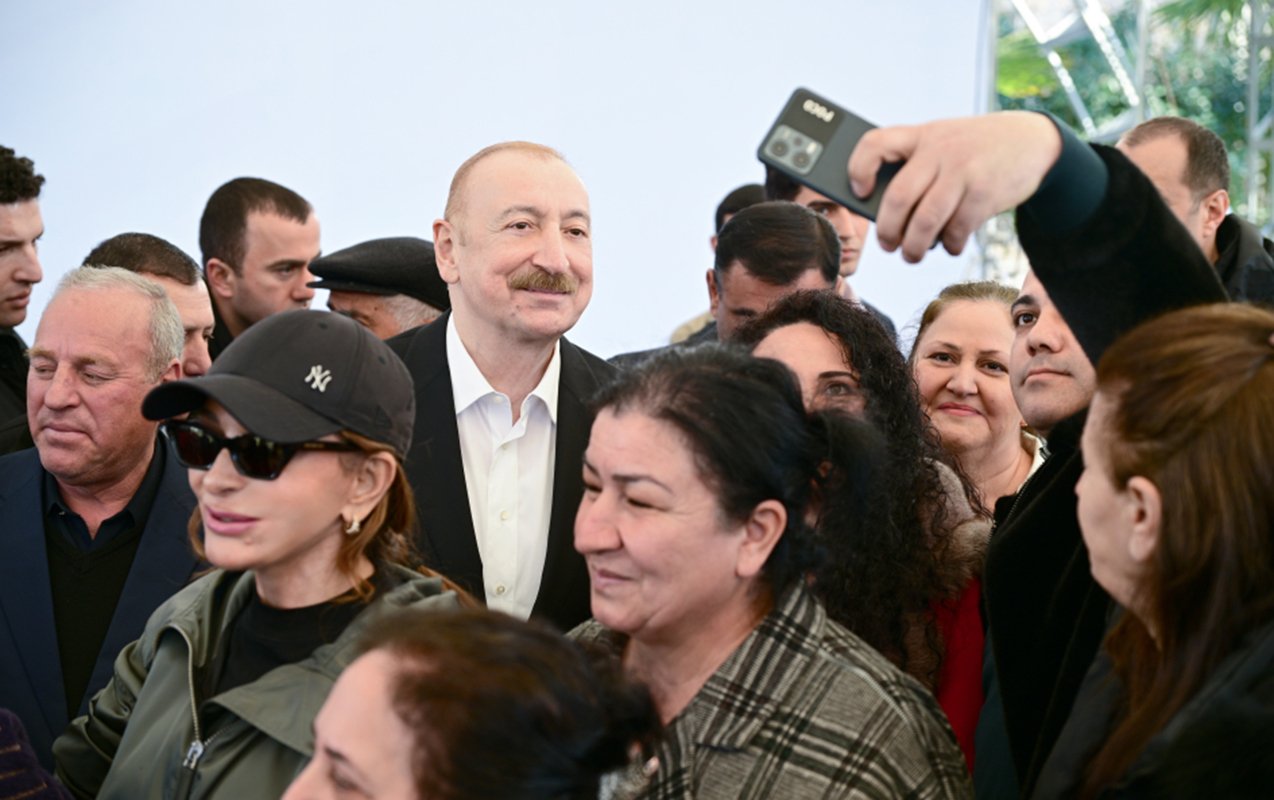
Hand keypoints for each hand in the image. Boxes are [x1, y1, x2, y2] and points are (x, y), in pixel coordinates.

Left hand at [848, 111, 1062, 262]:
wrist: (1034, 140)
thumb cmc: (975, 149)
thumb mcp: (943, 141)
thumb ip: (916, 166)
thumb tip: (888, 216)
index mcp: (921, 135)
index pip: (875, 144)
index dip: (859, 170)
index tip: (860, 192)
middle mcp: (939, 150)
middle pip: (898, 198)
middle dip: (888, 230)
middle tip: (888, 245)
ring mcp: (963, 171)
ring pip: (925, 221)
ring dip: (914, 247)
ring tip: (912, 255)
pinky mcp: (984, 193)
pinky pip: (956, 229)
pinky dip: (948, 245)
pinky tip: (949, 245)